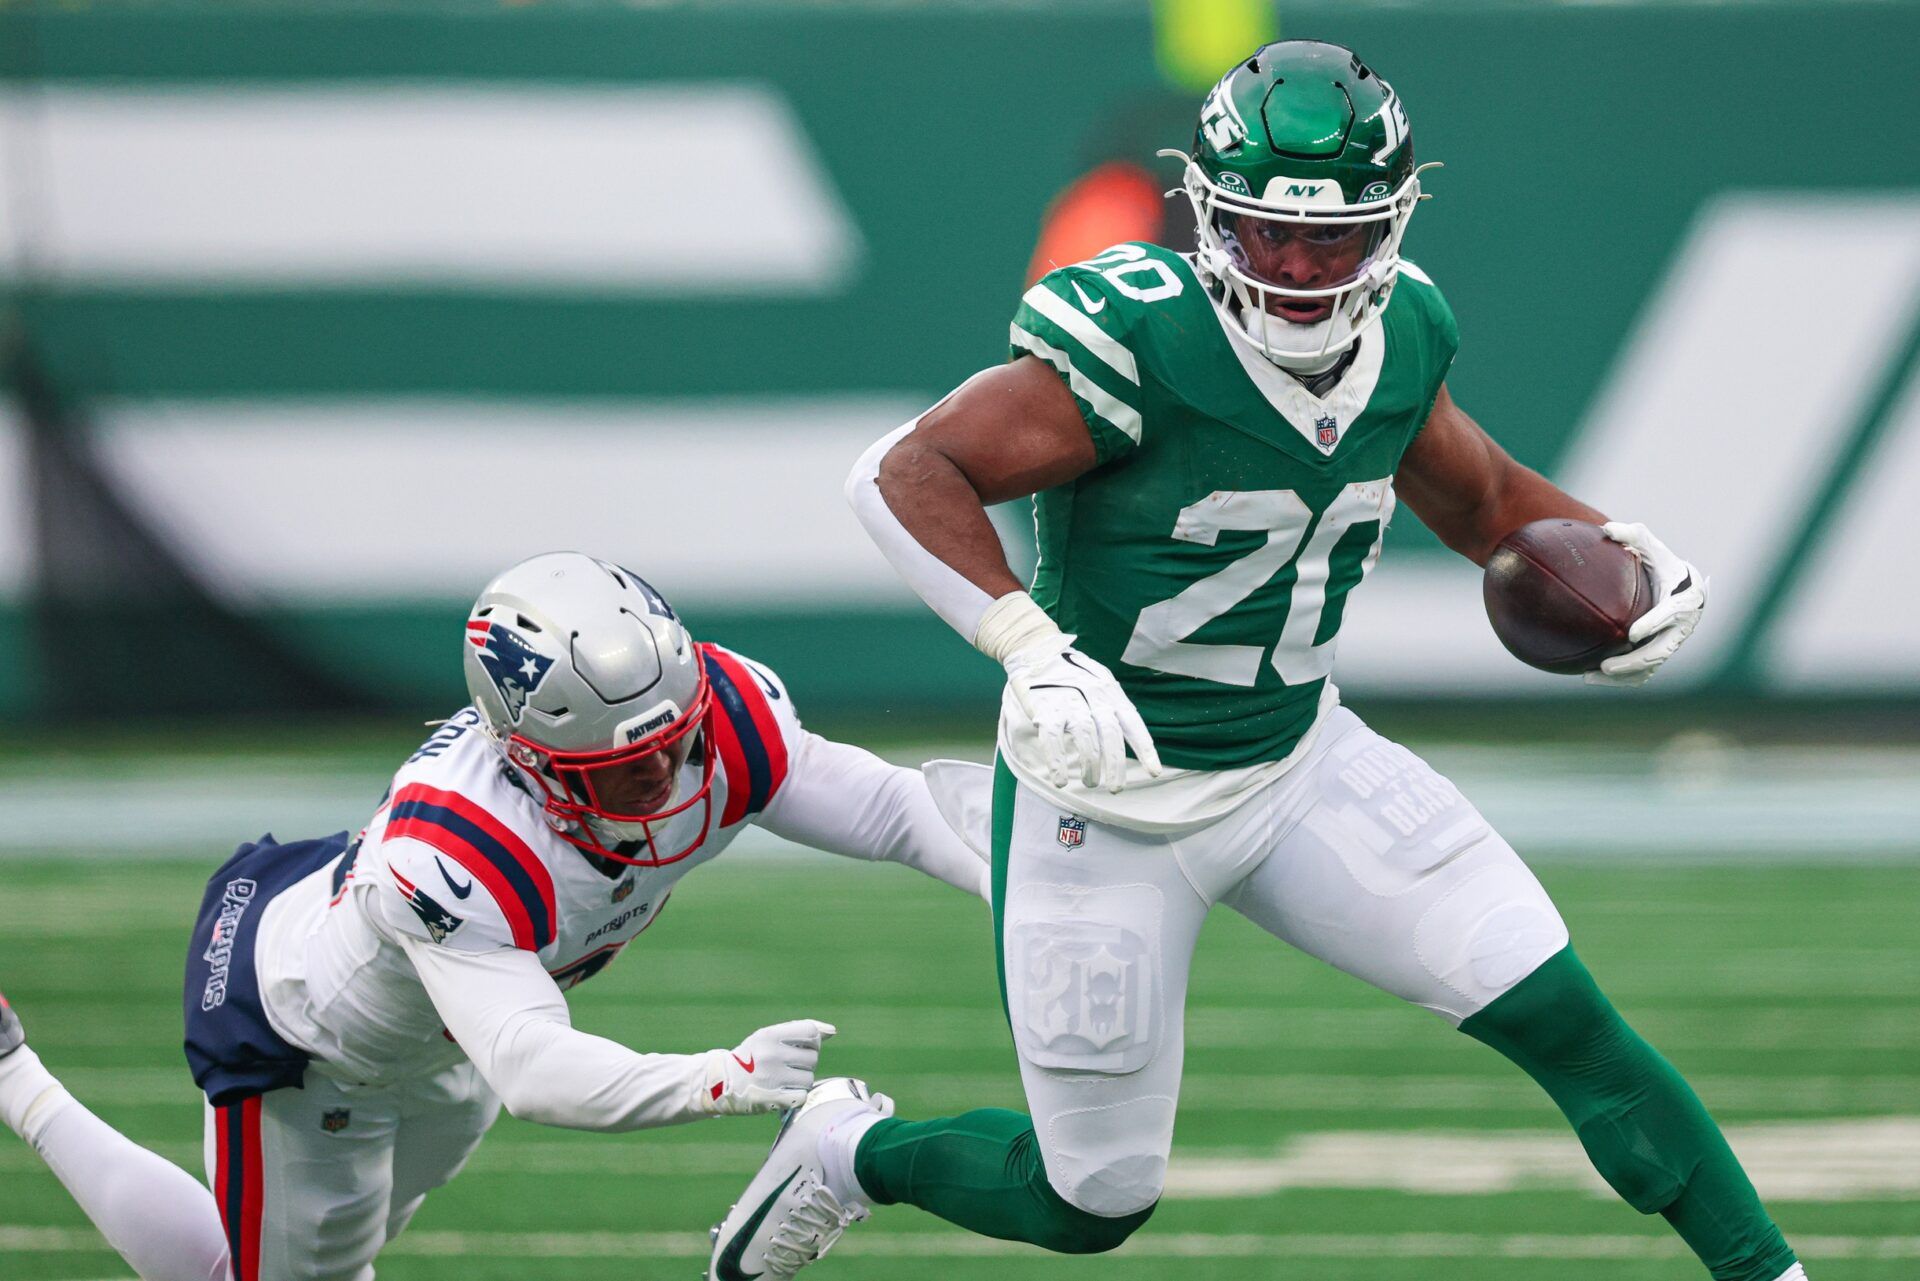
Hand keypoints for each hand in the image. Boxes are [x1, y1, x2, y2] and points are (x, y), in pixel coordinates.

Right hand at [700, 1019, 835, 1115]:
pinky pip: (802, 1096)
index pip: (811, 1032)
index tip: (799, 1047)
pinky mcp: (772, 1099)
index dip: (811, 1041)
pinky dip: (796, 1096)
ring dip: (800, 1081)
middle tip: (786, 1066)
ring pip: (809, 1079)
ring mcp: (771, 1078)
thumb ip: (802, 1031)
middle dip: (804, 1063)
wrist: (721, 1082)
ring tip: (782, 1079)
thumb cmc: (753, 1056)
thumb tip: (832, 1031)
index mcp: (769, 1034)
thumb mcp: (770, 1036)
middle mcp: (770, 1055)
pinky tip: (782, 1092)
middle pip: (813, 1058)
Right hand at [1004, 637, 1161, 791]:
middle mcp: (1093, 696)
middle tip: (1115, 788)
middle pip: (1110, 734)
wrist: (1036, 649)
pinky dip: (1057, 762)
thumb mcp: (1099, 682)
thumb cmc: (1071, 672)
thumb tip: (1123, 741)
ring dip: (1089, 766)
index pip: (1132, 723)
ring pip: (1085, 738)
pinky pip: (1052, 739)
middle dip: (1115, 765)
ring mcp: (1069, 701)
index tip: (1153, 772)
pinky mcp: (1045, 708)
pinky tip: (1060, 780)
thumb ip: (1111, 707)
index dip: (1144, 749)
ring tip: (1090, 783)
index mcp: (1110, 692)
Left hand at [1586, 522, 1706, 687]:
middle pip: (1660, 651)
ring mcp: (1672, 643)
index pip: (1670, 615)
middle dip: (1634, 661)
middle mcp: (1681, 627)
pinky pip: (1643, 672)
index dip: (1653, 625)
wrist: (1686, 587)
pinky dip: (1621, 679)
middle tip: (1608, 665)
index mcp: (1683, 600)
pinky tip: (1591, 677)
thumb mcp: (1654, 548)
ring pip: (1650, 666)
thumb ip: (1634, 536)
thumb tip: (1606, 528)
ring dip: (1623, 676)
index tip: (1632, 634)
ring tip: (1592, 676)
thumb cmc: (1665, 565)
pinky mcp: (1661, 653)